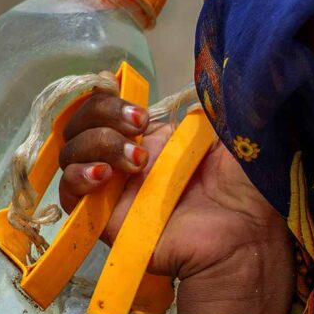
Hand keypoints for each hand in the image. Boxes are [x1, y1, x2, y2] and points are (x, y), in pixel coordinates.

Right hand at [58, 91, 294, 313]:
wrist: (244, 233)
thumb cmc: (245, 186)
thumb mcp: (231, 132)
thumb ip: (208, 106)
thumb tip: (196, 79)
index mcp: (153, 138)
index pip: (106, 105)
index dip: (109, 98)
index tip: (136, 105)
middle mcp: (127, 159)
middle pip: (82, 123)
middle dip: (102, 113)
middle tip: (138, 126)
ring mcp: (113, 188)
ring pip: (71, 152)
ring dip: (97, 144)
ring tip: (137, 161)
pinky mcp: (103, 217)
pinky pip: (68, 194)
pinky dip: (78, 178)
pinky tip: (105, 177)